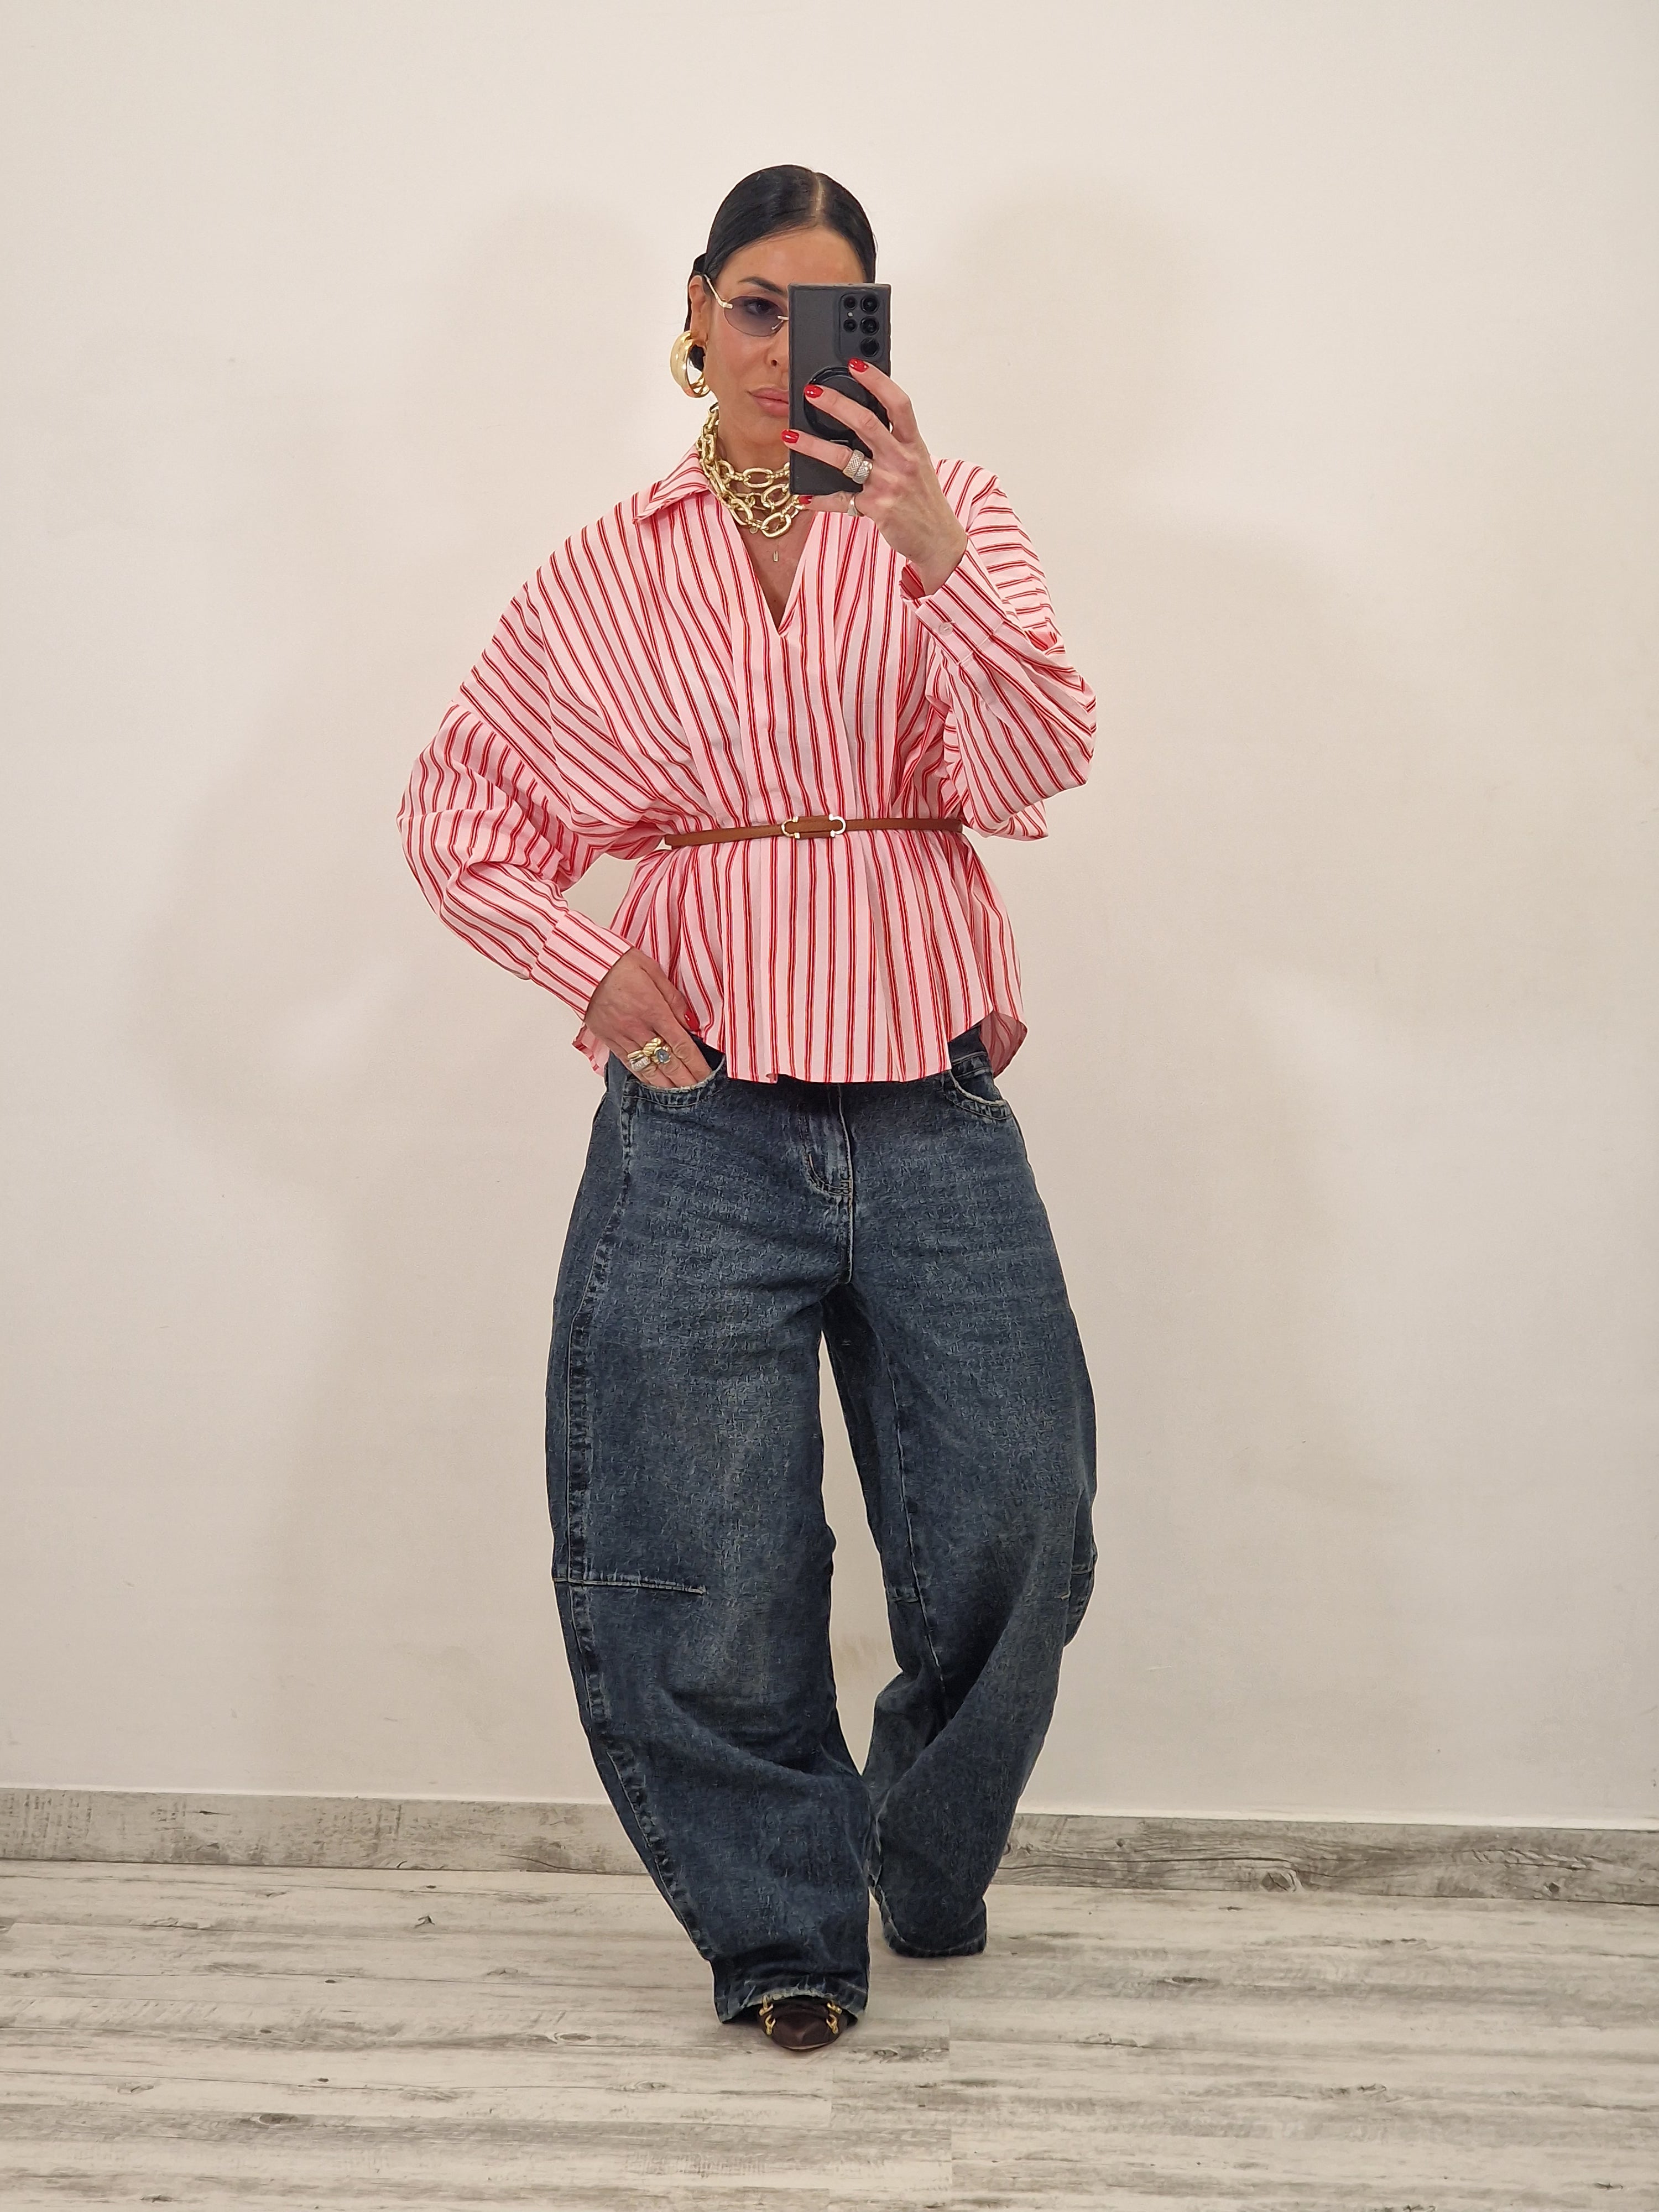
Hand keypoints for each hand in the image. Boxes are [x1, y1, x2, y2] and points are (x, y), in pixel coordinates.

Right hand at [585, 948, 712, 1086]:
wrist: (583, 967)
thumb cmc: (618, 963)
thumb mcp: (652, 970)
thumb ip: (673, 998)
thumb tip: (690, 1020)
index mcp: (653, 1009)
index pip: (681, 1044)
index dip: (696, 1064)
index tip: (706, 1076)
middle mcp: (638, 1028)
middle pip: (667, 1061)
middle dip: (685, 1079)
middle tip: (699, 1092)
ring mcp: (622, 1036)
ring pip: (648, 1067)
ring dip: (666, 1084)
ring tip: (680, 1095)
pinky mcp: (608, 1039)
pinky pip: (629, 1063)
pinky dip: (644, 1076)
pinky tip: (654, 1083)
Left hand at [783, 361, 967, 593]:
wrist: (938, 539)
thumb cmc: (922, 498)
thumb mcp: (915, 463)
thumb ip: (893, 441)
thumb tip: (858, 417)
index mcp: (913, 444)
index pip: (898, 403)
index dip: (877, 381)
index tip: (855, 364)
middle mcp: (902, 460)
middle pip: (866, 423)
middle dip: (835, 404)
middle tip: (811, 392)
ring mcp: (888, 484)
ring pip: (845, 459)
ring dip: (814, 447)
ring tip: (791, 437)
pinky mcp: (876, 508)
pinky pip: (841, 501)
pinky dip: (820, 500)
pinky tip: (803, 496)